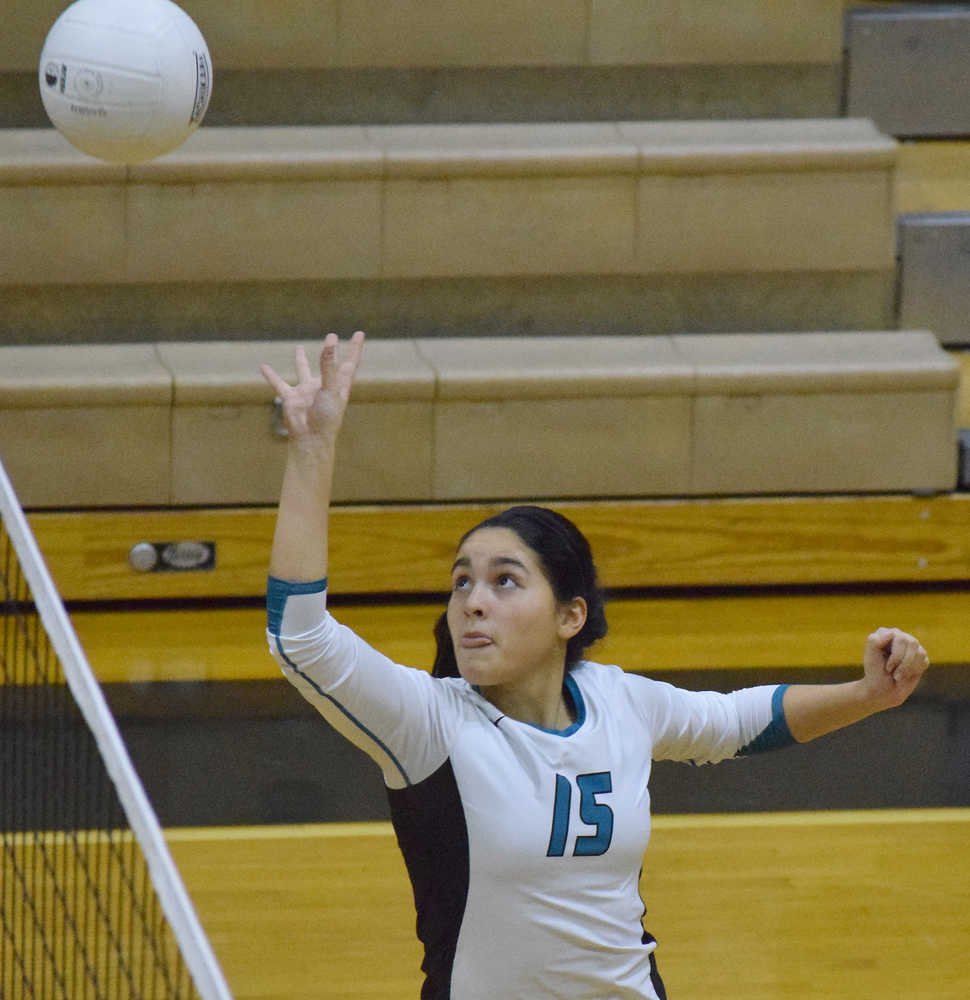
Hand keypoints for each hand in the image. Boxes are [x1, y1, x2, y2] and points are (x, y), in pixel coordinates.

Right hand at [260, 332, 364, 451]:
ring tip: (298, 348)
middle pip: (329, 364)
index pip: (350, 363)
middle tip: (332, 337)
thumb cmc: (326, 418)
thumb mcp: (330, 389)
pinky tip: (263, 367)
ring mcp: (307, 392)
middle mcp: (324, 386)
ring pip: (303, 371)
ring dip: (301, 360)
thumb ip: (328, 366)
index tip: (360, 334)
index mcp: (339, 386)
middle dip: (331, 352)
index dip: (355, 348)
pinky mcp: (291, 398)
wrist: (310, 440)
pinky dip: (271, 376)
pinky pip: (279, 384)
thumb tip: (330, 341)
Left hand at [861, 627, 928, 709]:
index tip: (887, 668)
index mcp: (885, 633)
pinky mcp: (920, 657)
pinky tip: (905, 675)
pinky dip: (915, 671)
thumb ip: (874, 642)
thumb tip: (891, 632)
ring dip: (909, 668)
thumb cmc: (875, 673)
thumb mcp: (871, 658)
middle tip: (893, 673)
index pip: (900, 638)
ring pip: (920, 652)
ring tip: (897, 675)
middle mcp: (899, 636)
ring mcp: (910, 646)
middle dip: (904, 663)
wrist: (883, 691)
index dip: (896, 656)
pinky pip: (924, 661)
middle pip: (912, 643)